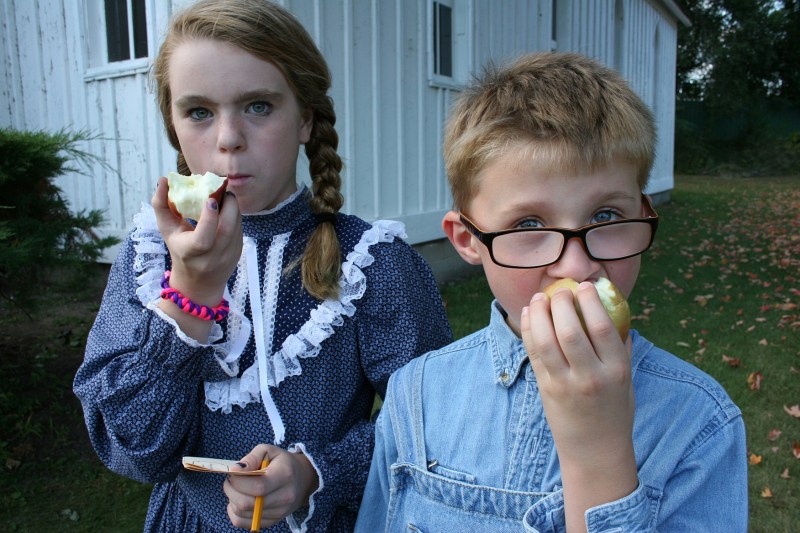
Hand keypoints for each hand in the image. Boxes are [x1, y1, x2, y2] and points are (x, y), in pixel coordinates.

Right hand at [151, 177, 242, 338]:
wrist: (199, 282)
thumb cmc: (179, 250)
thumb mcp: (167, 230)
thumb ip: (161, 205)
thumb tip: (163, 180)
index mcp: (191, 253)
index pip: (203, 238)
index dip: (209, 218)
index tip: (211, 199)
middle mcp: (212, 257)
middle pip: (227, 228)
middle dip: (228, 204)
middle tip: (221, 189)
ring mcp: (229, 255)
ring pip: (236, 225)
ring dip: (232, 207)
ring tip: (223, 196)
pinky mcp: (239, 251)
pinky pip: (240, 228)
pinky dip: (235, 215)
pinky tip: (227, 209)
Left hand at [224, 444, 318, 529]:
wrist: (302, 478)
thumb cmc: (282, 462)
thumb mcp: (268, 451)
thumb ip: (251, 458)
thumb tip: (235, 470)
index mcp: (285, 476)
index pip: (258, 486)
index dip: (238, 481)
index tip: (232, 472)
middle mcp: (285, 497)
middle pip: (247, 503)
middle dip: (231, 490)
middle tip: (230, 480)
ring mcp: (279, 513)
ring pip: (242, 514)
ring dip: (232, 500)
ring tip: (236, 488)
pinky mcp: (272, 522)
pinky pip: (242, 523)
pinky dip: (234, 512)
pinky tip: (238, 500)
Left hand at [521, 282, 636, 530]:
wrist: (595, 449)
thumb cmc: (614, 410)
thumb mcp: (627, 379)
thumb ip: (621, 348)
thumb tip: (615, 312)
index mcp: (616, 370)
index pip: (602, 327)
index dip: (590, 301)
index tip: (585, 285)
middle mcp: (590, 376)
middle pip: (569, 330)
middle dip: (561, 303)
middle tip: (559, 289)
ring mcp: (564, 383)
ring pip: (546, 340)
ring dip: (539, 314)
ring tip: (539, 298)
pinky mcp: (545, 388)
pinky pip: (533, 353)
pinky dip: (529, 330)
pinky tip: (528, 315)